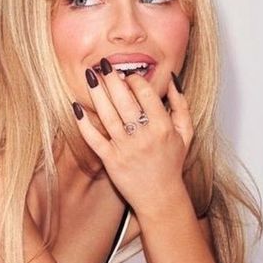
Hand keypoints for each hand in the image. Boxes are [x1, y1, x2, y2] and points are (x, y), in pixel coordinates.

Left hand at [72, 60, 192, 215]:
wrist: (160, 197)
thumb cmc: (171, 163)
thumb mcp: (185, 133)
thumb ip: (180, 105)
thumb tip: (171, 79)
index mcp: (163, 127)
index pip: (146, 94)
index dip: (134, 79)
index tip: (126, 72)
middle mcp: (144, 136)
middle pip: (125, 101)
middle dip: (112, 79)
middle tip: (102, 64)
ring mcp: (126, 148)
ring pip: (108, 115)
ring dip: (97, 93)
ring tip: (89, 76)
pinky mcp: (111, 160)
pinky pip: (94, 138)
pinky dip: (84, 123)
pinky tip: (76, 107)